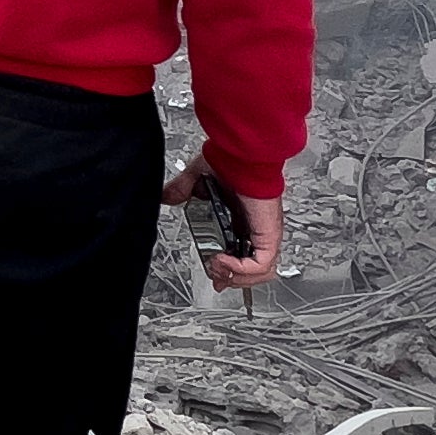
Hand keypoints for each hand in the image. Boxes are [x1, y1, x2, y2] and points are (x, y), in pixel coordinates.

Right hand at [162, 144, 284, 290]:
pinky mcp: (268, 235)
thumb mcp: (198, 180)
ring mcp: (264, 233)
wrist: (242, 156)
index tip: (214, 271)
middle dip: (231, 278)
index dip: (229, 268)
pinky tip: (223, 260)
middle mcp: (256, 229)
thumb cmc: (229, 161)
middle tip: (215, 275)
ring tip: (218, 268)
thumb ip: (182, 189)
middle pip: (252, 269)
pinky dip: (241, 269)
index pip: (242, 254)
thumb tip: (166, 196)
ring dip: (237, 277)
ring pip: (261, 272)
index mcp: (243, 218)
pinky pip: (261, 264)